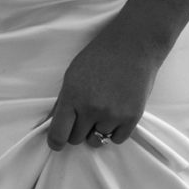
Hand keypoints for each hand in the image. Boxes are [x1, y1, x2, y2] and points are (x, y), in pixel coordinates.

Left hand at [47, 15, 161, 149]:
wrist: (133, 46)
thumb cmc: (100, 56)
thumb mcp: (72, 74)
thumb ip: (63, 101)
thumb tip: (54, 123)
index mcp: (73, 96)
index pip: (58, 134)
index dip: (56, 141)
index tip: (58, 142)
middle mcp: (91, 109)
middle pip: (76, 139)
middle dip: (77, 130)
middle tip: (85, 115)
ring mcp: (113, 115)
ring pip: (97, 141)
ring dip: (97, 130)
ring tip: (103, 111)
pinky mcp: (131, 118)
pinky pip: (117, 139)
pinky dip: (115, 131)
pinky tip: (116, 114)